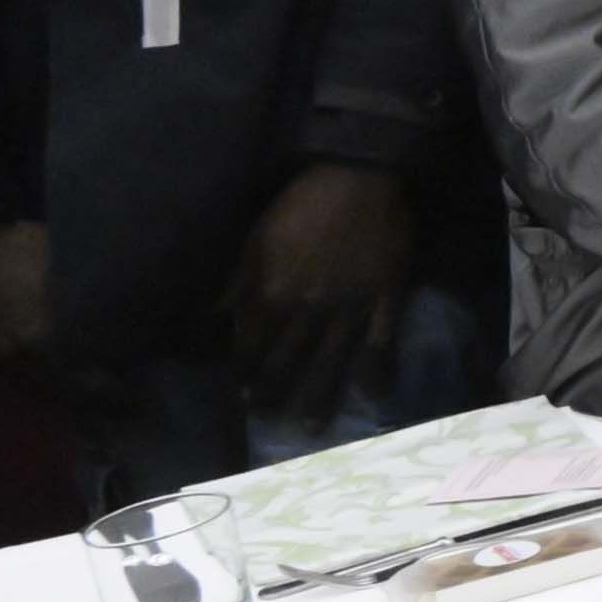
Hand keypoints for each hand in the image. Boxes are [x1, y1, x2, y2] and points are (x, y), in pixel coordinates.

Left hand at [223, 160, 416, 413]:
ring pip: (332, 359)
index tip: (240, 399)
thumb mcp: (256, 240)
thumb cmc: (301, 206)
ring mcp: (352, 306)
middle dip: (278, 392)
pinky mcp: (387, 297)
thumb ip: (237, 284)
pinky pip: (383, 338)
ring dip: (321, 394)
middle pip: (291, 360)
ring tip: (312, 426)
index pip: (255, 344)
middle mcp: (311, 308)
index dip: (246, 372)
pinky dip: (379, 367)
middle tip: (271, 423)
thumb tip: (214, 321)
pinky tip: (377, 394)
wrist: (359, 175)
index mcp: (276, 292)